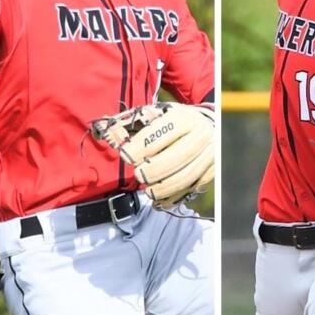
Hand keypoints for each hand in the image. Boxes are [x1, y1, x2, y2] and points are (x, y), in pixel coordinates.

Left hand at [90, 102, 214, 208]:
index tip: (126, 155)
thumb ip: (128, 122)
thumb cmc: (172, 121)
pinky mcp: (212, 170)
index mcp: (183, 118)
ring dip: (163, 188)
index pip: (158, 135)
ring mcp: (209, 154)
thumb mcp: (154, 114)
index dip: (138, 147)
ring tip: (148, 191)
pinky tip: (161, 200)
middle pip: (174, 158)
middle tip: (139, 175)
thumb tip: (102, 130)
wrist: (209, 123)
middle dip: (152, 170)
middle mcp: (200, 135)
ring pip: (185, 177)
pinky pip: (193, 188)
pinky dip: (175, 197)